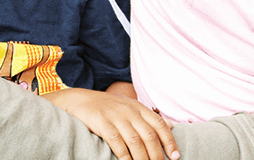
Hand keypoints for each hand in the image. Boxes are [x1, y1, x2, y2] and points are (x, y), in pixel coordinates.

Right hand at [42, 88, 179, 159]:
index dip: (169, 141)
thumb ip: (148, 117)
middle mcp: (128, 110)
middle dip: (157, 155)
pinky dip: (125, 157)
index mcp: (137, 107)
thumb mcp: (128, 106)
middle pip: (149, 136)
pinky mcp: (102, 123)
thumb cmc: (106, 106)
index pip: (158, 124)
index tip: (175, 157)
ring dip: (143, 159)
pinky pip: (118, 143)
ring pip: (135, 141)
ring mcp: (115, 116)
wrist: (78, 100)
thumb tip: (171, 125)